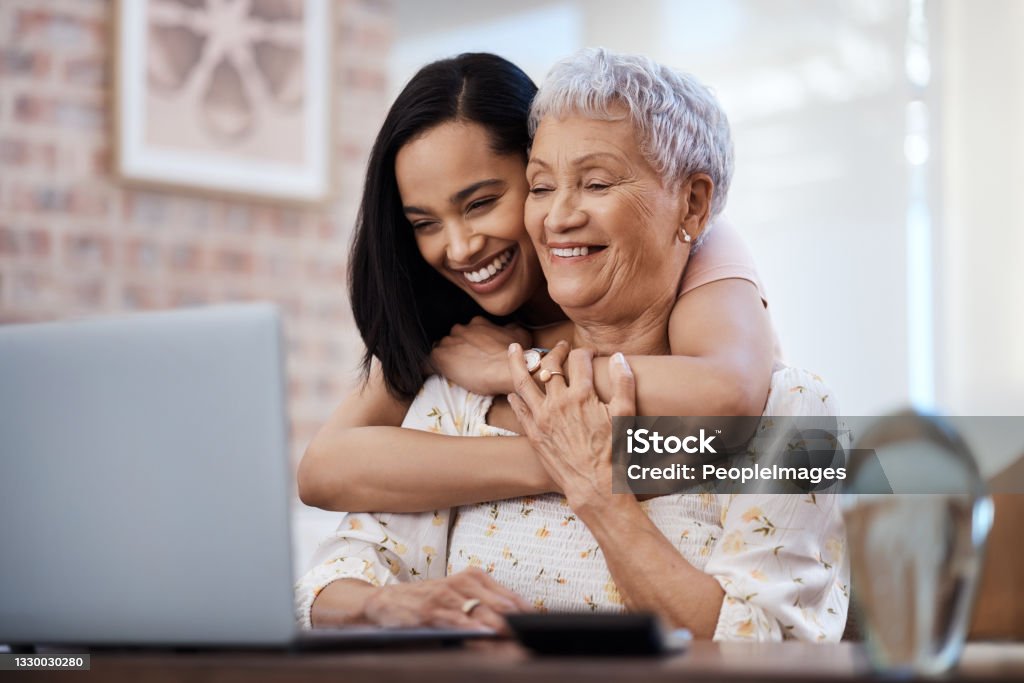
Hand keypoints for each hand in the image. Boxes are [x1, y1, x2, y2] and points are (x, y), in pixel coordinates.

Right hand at [362, 568, 531, 632]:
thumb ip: (485, 604)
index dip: (525, 612)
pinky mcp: (429, 609)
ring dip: (496, 624)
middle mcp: (461, 582)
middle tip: (529, 634)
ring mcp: (445, 594)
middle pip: (497, 603)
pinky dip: (468, 626)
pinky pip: (453, 618)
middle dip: (514, 621)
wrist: (387, 600)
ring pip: (477, 610)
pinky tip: (482, 633)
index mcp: (474, 576)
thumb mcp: (459, 595)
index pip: (508, 595)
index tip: (539, 626)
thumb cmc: (429, 600)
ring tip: (511, 635)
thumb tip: (516, 621)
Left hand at [431, 317, 531, 394]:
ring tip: (452, 372)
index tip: (475, 353)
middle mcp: (460, 329)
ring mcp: (448, 343)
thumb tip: (510, 327)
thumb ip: (510, 328)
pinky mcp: (439, 358)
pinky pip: (426, 364)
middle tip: (466, 364)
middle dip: (457, 350)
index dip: (470, 344)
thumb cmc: (515, 354)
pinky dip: (427, 369)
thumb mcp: (519, 334)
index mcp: (477, 323)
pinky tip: (431, 375)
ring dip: (445, 359)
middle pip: (453, 340)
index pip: (467, 332)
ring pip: (440, 350)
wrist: (507, 369)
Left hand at [507, 345, 635, 510]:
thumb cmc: (614, 453)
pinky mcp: (534, 434)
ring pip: (523, 382)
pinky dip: (515, 396)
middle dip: (556, 351)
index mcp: (582, 395)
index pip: (579, 360)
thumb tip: (617, 357)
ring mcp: (542, 418)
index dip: (585, 352)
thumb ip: (623, 383)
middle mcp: (559, 402)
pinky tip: (513, 391)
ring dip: (517, 362)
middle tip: (560, 347)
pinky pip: (519, 409)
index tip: (589, 353)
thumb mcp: (625, 416)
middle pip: (550, 365)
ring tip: (513, 348)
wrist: (595, 487)